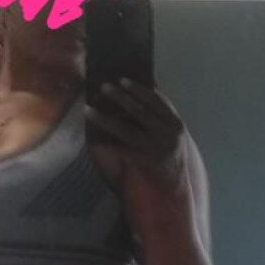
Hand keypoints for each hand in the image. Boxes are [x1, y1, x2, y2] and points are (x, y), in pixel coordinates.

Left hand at [85, 78, 186, 192]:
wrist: (175, 184)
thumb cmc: (170, 152)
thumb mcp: (172, 131)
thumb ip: (161, 112)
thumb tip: (146, 85)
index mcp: (175, 123)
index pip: (155, 100)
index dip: (138, 89)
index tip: (122, 80)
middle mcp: (167, 134)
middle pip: (139, 111)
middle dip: (120, 97)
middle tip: (103, 87)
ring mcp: (155, 148)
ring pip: (126, 130)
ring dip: (105, 119)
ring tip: (89, 109)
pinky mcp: (144, 162)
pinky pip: (121, 150)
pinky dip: (106, 143)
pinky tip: (93, 137)